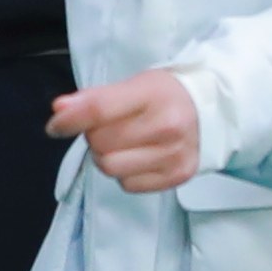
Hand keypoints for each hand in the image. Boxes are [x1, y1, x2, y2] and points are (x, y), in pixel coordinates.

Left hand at [48, 69, 206, 192]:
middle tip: (108, 128)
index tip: (56, 125)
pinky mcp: (177, 176)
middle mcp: (166, 126)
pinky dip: (124, 174)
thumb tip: (59, 110)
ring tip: (120, 145)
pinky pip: (128, 185)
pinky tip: (137, 158)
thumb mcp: (133, 85)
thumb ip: (95, 98)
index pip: (99, 109)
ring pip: (110, 167)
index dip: (70, 119)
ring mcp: (173, 154)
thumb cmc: (166, 96)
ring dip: (105, 157)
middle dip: (94, 136)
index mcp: (152, 94)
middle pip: (100, 142)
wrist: (215, 112)